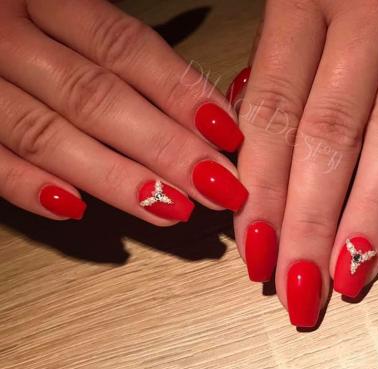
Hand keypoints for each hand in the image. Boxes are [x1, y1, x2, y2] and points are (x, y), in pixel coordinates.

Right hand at [0, 0, 247, 223]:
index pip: (124, 47)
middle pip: (95, 97)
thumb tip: (198, 97)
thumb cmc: (22, 14)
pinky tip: (76, 209)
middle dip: (163, 148)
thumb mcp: (65, 6)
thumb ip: (117, 44)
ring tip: (170, 208)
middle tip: (215, 184)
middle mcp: (7, 35)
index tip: (225, 132)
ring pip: (46, 134)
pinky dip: (27, 186)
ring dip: (115, 178)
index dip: (178, 91)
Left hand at [231, 0, 377, 326]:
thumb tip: (244, 134)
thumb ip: (271, 55)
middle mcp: (370, 11)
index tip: (253, 252)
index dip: (261, 191)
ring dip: (373, 211)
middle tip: (298, 289)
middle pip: (332, 139)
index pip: (274, 116)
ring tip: (353, 272)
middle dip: (312, 223)